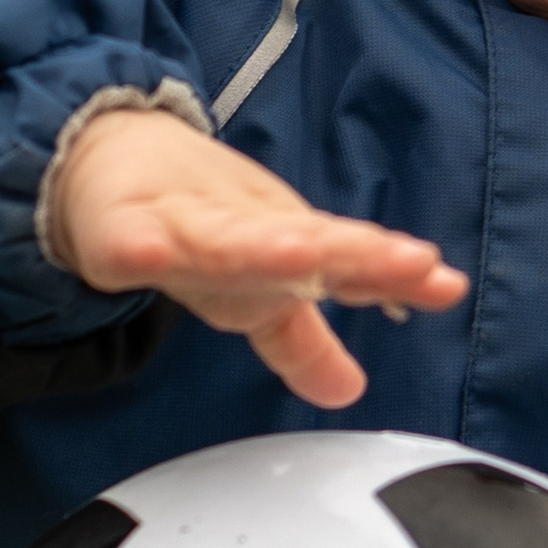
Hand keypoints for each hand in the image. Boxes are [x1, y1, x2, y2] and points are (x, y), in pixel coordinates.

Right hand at [46, 107, 466, 408]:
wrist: (104, 157)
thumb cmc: (193, 221)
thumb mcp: (256, 290)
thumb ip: (304, 339)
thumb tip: (348, 390)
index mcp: (279, 247)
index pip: (347, 264)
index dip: (392, 274)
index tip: (443, 282)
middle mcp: (241, 233)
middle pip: (303, 244)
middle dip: (356, 254)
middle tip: (408, 261)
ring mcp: (180, 226)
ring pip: (225, 241)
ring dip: (264, 246)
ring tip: (304, 252)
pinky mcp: (117, 229)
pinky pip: (126, 242)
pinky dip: (138, 246)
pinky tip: (147, 253)